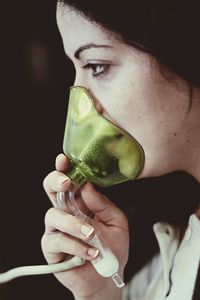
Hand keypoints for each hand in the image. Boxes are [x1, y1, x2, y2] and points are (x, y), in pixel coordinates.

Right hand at [41, 154, 128, 298]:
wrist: (107, 277)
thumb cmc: (112, 247)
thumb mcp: (117, 221)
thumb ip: (102, 204)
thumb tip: (88, 186)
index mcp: (81, 202)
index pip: (69, 181)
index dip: (64, 169)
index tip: (64, 160)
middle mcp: (66, 212)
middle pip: (51, 190)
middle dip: (56, 182)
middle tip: (67, 183)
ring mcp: (57, 229)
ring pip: (54, 215)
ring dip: (74, 224)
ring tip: (92, 235)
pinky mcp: (52, 247)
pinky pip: (57, 240)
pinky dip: (75, 245)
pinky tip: (90, 253)